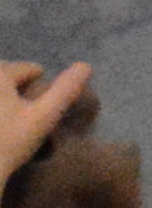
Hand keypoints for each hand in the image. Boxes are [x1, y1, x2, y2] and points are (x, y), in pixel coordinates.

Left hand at [0, 58, 88, 203]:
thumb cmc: (8, 142)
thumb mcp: (44, 116)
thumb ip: (66, 90)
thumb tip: (86, 65)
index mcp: (0, 74)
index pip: (27, 68)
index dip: (40, 81)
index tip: (45, 97)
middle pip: (4, 74)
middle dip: (15, 85)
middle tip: (25, 108)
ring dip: (3, 98)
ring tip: (10, 117)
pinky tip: (1, 127)